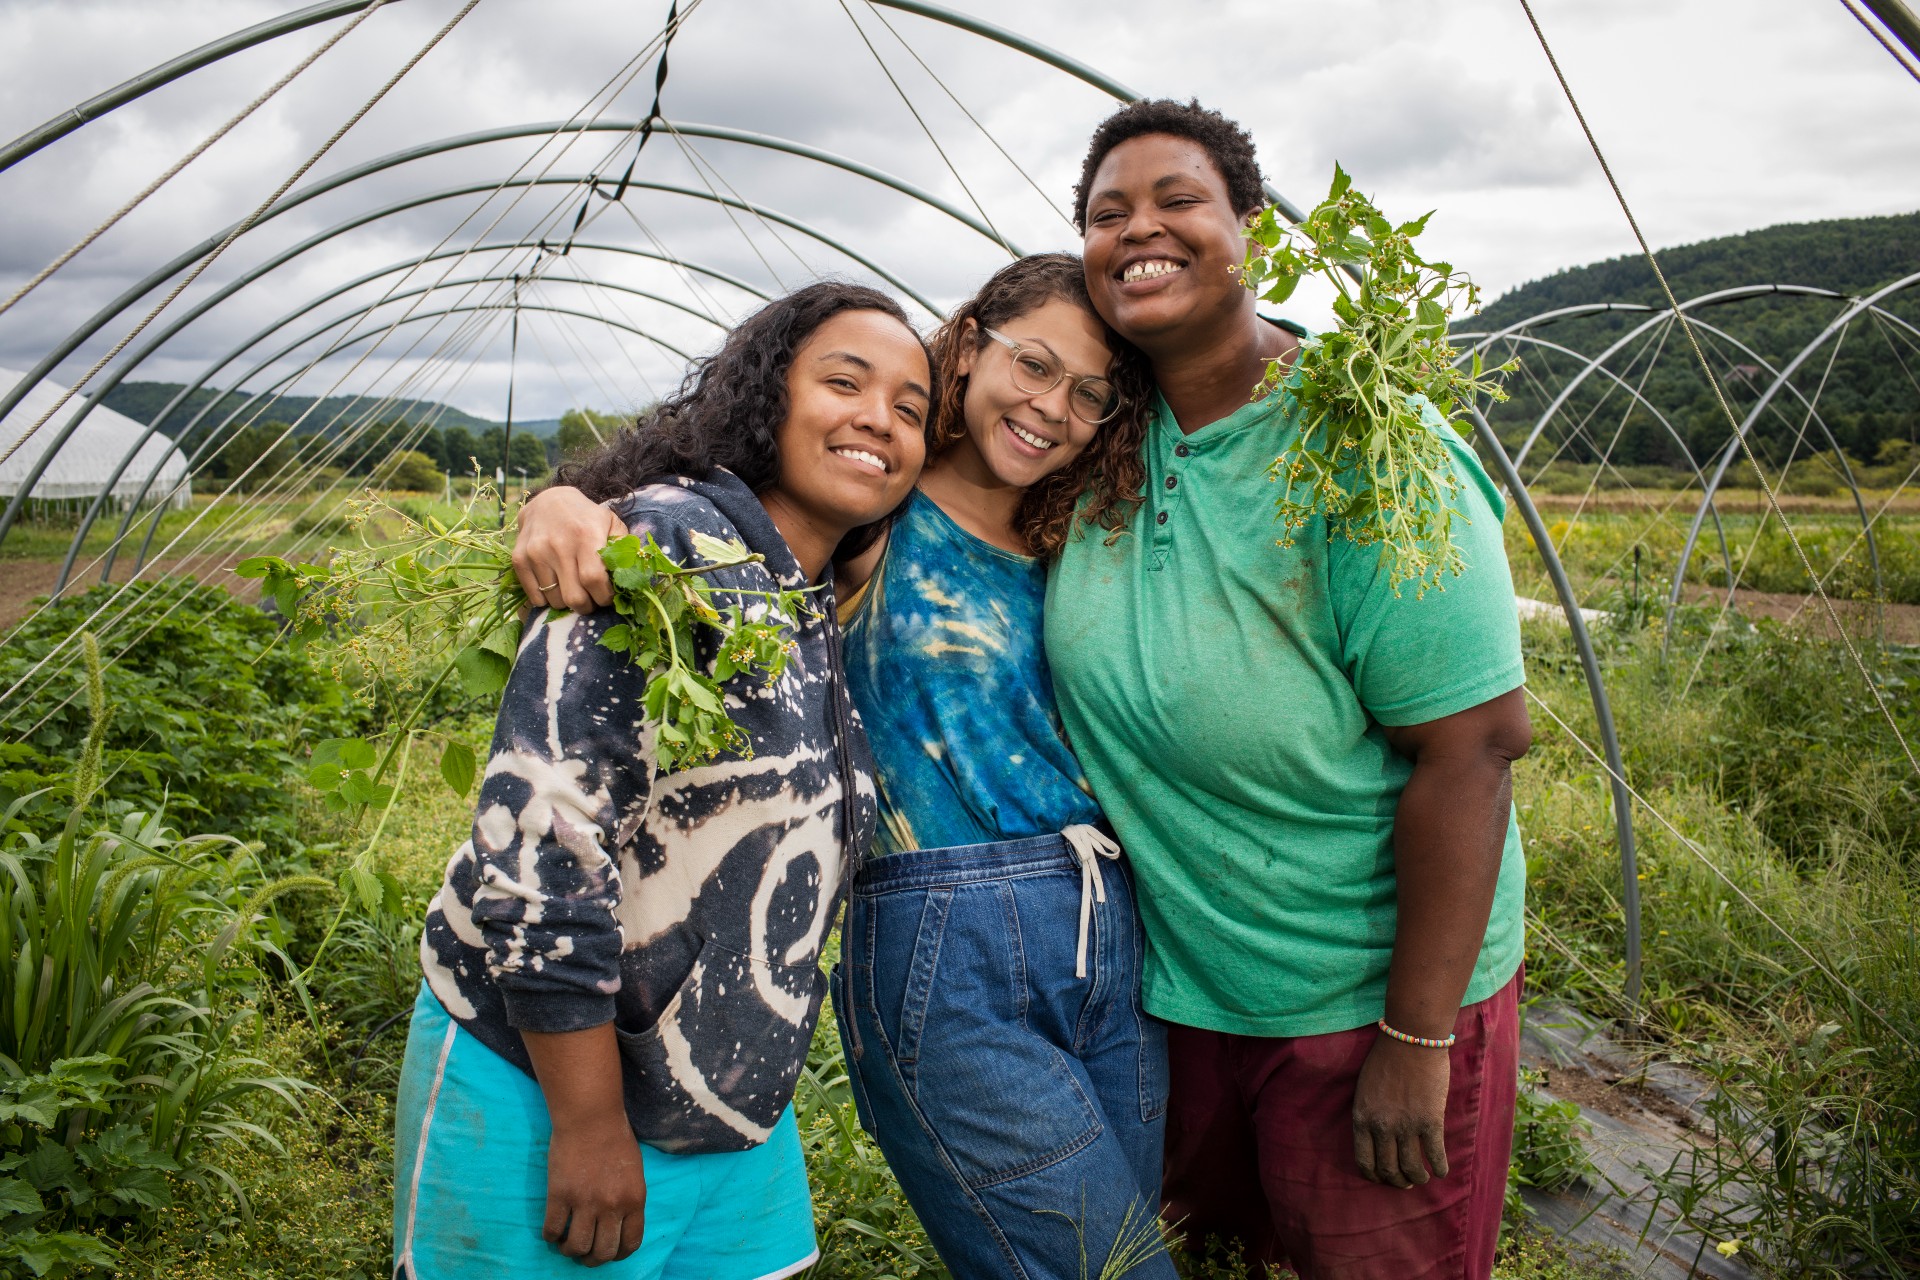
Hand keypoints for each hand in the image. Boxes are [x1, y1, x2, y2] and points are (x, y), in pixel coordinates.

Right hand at [514, 486, 625, 611]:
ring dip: (567, 603)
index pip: (594, 580)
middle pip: (574, 597)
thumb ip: (623, 549)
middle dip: (587, 606)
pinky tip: (556, 586)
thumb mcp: (611, 523)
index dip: (604, 597)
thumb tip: (630, 577)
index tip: (607, 597)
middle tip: (591, 600)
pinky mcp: (520, 559)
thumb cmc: (586, 518)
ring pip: (555, 600)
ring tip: (573, 589)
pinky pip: (535, 597)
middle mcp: (558, 545)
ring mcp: (536, 553)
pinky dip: (547, 600)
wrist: (548, 502)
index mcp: (586, 536)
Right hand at [543, 1115, 647, 1265]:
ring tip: (566, 1244)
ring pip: (577, 1246)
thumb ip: (629, 1199)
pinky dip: (551, 1236)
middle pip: (603, 1251)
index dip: (618, 1255)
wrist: (591, 1117)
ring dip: (570, 1250)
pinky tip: (552, 1231)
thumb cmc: (614, 1138)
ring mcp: (585, 1202)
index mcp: (634, 1199)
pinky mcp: (559, 1195)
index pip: (630, 1243)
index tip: (609, 1253)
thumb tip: (619, 1223)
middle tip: (584, 1254)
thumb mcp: (634, 1172)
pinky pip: (553, 1229)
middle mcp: (612, 1205)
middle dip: (592, 1259)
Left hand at [1352, 1035, 1450, 1187]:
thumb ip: (1369, 1114)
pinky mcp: (1430, 1121)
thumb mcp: (1365, 1089)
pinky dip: (1439, 1168)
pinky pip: (1435, 1155)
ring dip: (1417, 1178)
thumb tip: (1377, 1137)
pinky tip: (1441, 1171)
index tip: (1382, 1178)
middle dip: (1397, 1181)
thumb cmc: (1386, 1059)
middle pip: (1388, 1169)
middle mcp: (1382, 1127)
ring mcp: (1406, 1126)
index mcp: (1362, 1118)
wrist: (1410, 1039)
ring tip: (1422, 1177)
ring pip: (1411, 1168)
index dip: (1374, 1175)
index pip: (1364, 1161)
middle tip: (1405, 1183)